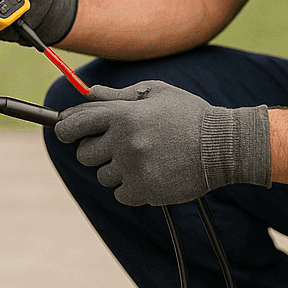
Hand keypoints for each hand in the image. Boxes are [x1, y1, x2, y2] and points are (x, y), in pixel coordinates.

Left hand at [54, 81, 271, 205]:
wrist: (223, 146)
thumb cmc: (189, 115)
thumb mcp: (155, 93)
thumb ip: (119, 96)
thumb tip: (90, 95)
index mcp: (123, 114)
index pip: (74, 123)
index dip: (64, 128)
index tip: (65, 131)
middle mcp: (123, 141)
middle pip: (83, 154)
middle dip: (95, 151)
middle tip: (118, 146)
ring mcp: (133, 168)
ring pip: (103, 176)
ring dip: (117, 169)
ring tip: (145, 158)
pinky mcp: (143, 190)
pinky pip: (120, 193)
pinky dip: (131, 187)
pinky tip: (152, 173)